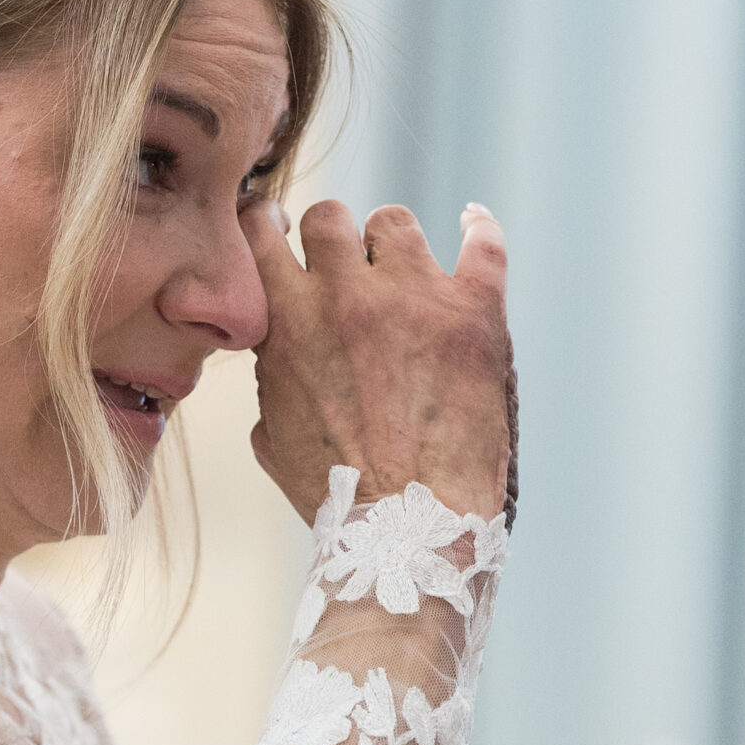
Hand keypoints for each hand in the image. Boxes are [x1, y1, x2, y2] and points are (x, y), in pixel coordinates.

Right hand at [239, 196, 515, 525]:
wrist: (409, 527)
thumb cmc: (338, 495)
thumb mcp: (274, 439)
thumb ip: (273, 383)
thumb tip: (279, 362)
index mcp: (287, 323)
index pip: (261, 232)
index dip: (270, 226)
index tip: (282, 234)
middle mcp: (346, 295)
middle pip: (330, 217)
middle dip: (335, 239)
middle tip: (349, 268)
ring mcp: (413, 296)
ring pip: (395, 223)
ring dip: (394, 245)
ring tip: (405, 275)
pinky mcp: (474, 310)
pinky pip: (483, 242)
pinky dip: (478, 230)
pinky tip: (473, 226)